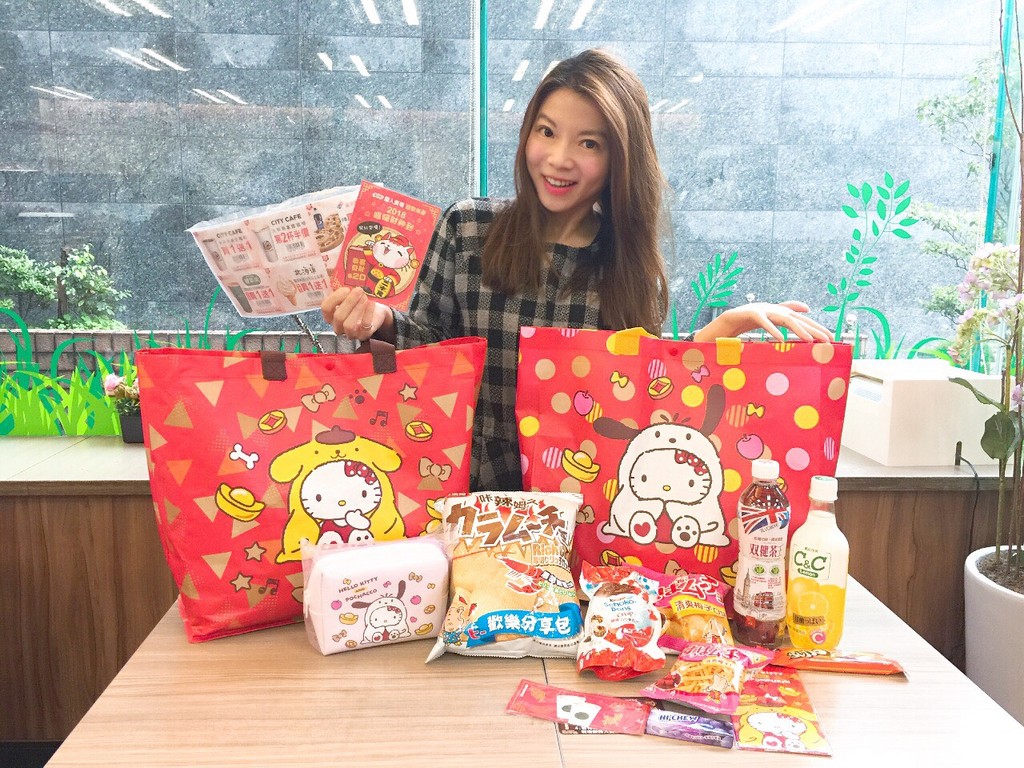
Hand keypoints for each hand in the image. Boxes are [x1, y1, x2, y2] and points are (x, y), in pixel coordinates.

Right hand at [320, 287, 393, 342]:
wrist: (376, 310)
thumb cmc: (359, 300)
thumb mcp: (349, 293)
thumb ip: (341, 287)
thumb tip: (333, 269)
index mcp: (331, 314)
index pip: (325, 308)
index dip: (335, 298)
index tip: (346, 289)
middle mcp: (338, 325)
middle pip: (338, 317)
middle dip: (349, 302)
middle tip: (359, 290)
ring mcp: (350, 333)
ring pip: (349, 325)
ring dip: (357, 309)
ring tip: (365, 297)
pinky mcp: (363, 335)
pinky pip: (364, 327)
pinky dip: (368, 313)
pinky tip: (371, 303)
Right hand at [695, 301, 831, 342]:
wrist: (723, 321)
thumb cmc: (746, 322)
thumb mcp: (770, 319)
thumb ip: (786, 311)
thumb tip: (807, 307)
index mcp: (778, 311)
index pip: (801, 319)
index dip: (816, 327)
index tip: (830, 339)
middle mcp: (773, 308)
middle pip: (797, 318)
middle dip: (813, 329)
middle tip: (827, 340)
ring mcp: (761, 309)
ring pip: (784, 318)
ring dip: (798, 329)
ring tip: (810, 341)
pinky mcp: (749, 314)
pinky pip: (763, 322)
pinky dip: (772, 329)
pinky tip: (780, 339)